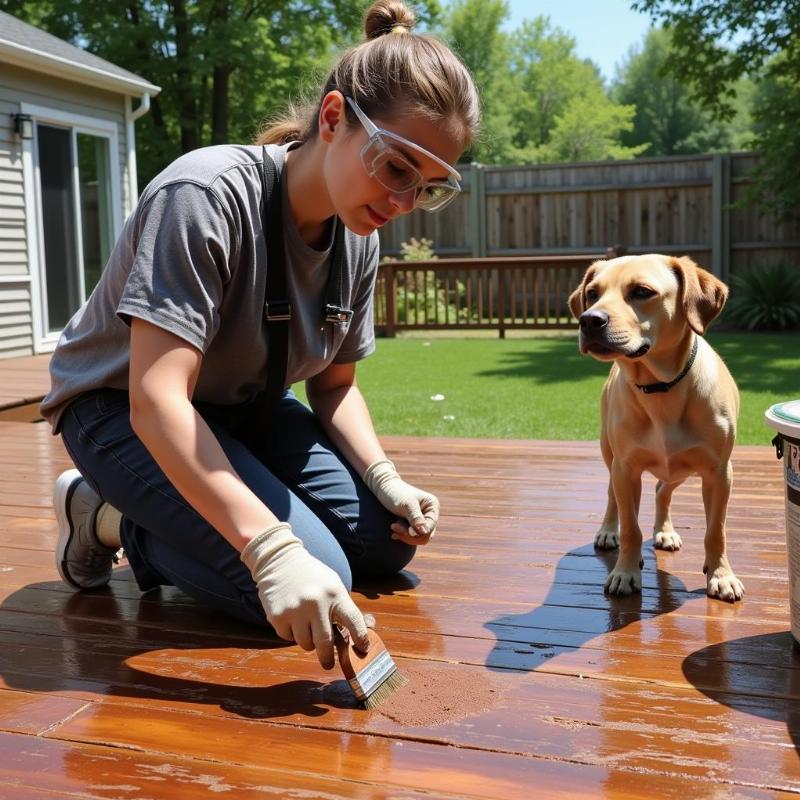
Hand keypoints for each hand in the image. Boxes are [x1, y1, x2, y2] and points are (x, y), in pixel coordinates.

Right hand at [240, 523, 368, 668]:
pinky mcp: (277, 616)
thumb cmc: (312, 575)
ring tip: (305, 624)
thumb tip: (360, 634)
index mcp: (334, 592)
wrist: (280, 560)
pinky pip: (288, 637)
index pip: (353, 620)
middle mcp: (315, 602)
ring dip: (308, 641)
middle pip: (325, 643)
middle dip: (327, 657)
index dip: (360, 637)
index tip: (362, 649)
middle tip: (328, 663)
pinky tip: (291, 616)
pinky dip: (291, 633)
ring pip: (305, 644)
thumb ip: (343, 608)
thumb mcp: (333, 584)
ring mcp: (295, 610)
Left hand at [363, 459, 439, 545]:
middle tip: (393, 526)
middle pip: (425, 535)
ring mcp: (423, 519)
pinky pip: (412, 536)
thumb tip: (425, 532)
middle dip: (409, 534)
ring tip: (393, 526)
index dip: (415, 532)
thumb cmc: (396, 493)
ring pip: (418, 537)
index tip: (397, 526)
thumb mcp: (406, 505)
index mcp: (432, 506)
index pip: (429, 527)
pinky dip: (403, 535)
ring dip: (405, 535)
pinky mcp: (414, 524)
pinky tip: (394, 532)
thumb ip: (416, 519)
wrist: (384, 488)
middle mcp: (430, 513)